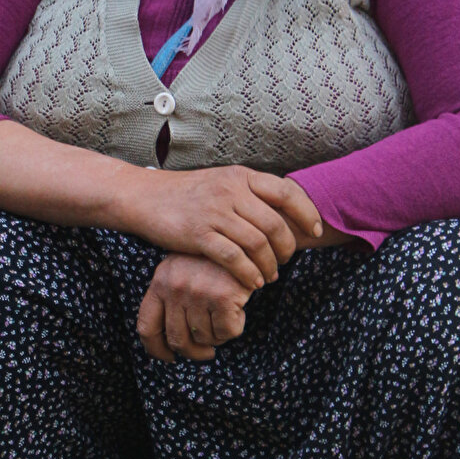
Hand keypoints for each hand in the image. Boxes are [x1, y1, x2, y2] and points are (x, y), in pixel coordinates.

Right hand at [122, 167, 323, 291]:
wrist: (144, 197)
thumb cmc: (186, 194)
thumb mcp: (221, 182)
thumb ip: (249, 193)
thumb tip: (283, 211)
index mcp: (241, 176)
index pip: (287, 192)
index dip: (307, 213)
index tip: (315, 231)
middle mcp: (231, 190)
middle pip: (275, 223)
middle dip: (287, 248)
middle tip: (286, 261)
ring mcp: (214, 212)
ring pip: (258, 243)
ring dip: (269, 265)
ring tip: (269, 276)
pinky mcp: (198, 234)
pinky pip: (234, 258)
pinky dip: (248, 273)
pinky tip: (252, 282)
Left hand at [137, 255, 251, 361]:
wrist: (243, 238)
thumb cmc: (212, 260)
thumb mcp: (182, 272)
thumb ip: (173, 301)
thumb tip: (175, 344)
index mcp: (160, 282)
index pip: (147, 327)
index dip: (156, 349)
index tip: (169, 358)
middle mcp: (174, 288)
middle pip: (177, 340)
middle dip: (194, 352)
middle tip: (207, 353)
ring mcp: (197, 292)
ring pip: (205, 338)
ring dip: (218, 335)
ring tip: (226, 315)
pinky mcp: (222, 297)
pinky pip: (227, 333)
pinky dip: (235, 327)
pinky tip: (239, 309)